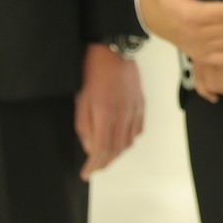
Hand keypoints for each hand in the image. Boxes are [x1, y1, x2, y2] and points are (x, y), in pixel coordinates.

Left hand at [75, 42, 144, 178]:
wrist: (115, 49)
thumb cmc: (93, 70)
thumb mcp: (81, 98)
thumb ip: (84, 125)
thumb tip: (89, 147)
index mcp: (105, 113)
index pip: (101, 149)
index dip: (93, 165)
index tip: (86, 173)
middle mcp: (122, 114)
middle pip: (116, 149)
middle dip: (104, 163)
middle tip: (94, 168)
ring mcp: (134, 110)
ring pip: (128, 142)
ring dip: (116, 154)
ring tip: (106, 158)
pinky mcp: (141, 105)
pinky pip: (137, 131)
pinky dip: (129, 141)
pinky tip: (121, 142)